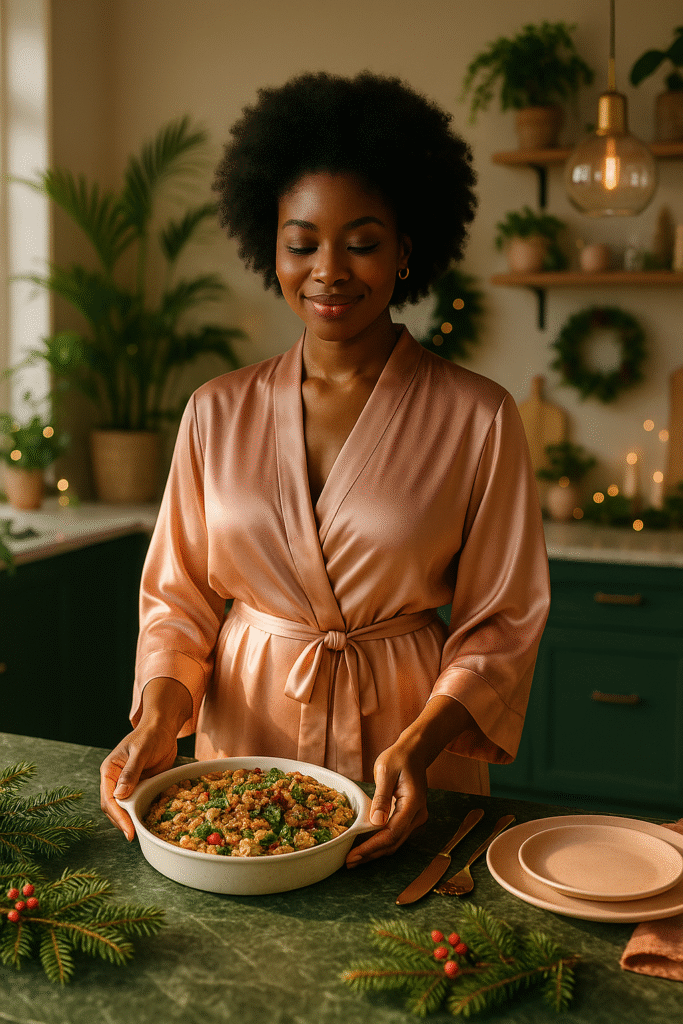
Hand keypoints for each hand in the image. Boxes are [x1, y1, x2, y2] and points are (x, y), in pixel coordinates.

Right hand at [99, 677, 191, 839]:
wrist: (164, 727)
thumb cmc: (150, 735)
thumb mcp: (140, 752)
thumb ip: (130, 772)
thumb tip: (119, 795)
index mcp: (109, 771)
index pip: (109, 799)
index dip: (117, 816)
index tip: (128, 830)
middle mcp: (115, 780)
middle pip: (114, 808)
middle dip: (122, 822)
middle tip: (134, 835)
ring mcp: (128, 784)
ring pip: (125, 808)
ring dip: (131, 819)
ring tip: (141, 832)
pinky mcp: (141, 786)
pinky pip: (138, 803)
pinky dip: (141, 813)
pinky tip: (149, 821)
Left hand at [343, 695, 475, 866]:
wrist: (414, 752)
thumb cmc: (399, 758)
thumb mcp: (386, 771)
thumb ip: (381, 797)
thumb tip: (376, 823)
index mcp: (412, 804)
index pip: (391, 834)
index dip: (371, 847)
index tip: (353, 855)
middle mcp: (418, 815)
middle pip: (393, 843)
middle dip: (370, 854)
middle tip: (348, 862)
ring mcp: (416, 818)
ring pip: (395, 842)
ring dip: (375, 851)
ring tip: (354, 857)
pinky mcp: (410, 818)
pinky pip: (395, 835)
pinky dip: (380, 842)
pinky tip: (365, 845)